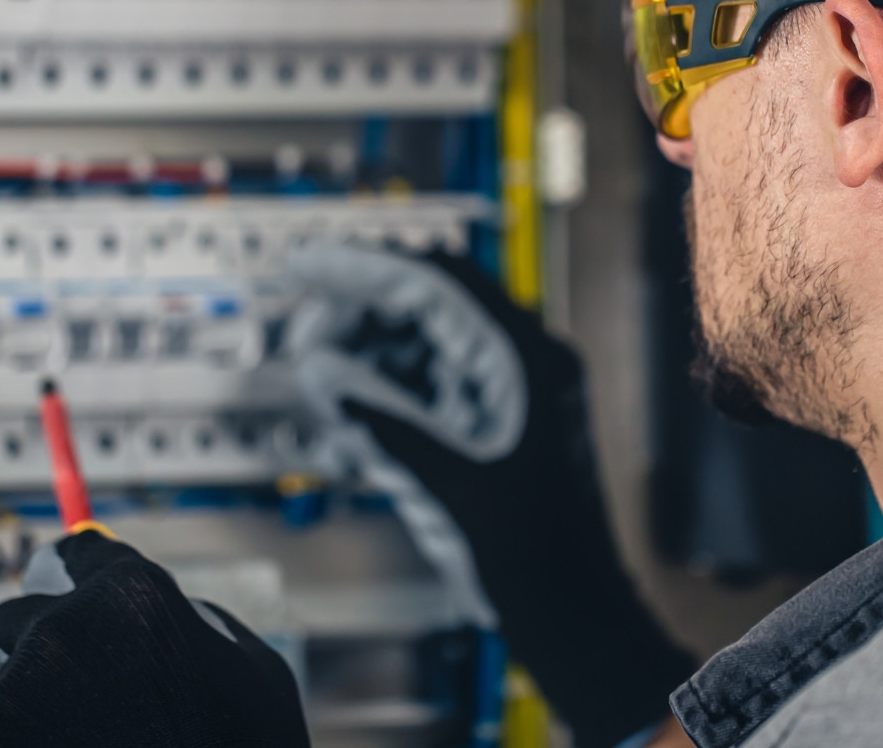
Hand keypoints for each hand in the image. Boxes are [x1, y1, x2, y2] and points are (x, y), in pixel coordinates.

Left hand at [0, 527, 309, 747]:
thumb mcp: (252, 670)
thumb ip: (195, 623)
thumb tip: (161, 609)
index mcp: (133, 594)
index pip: (78, 553)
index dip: (79, 576)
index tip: (71, 589)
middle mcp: (64, 629)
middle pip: (17, 615)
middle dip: (38, 644)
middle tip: (76, 686)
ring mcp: (19, 694)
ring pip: (2, 687)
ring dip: (31, 710)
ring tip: (92, 743)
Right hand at [287, 247, 695, 747]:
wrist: (580, 616)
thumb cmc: (538, 557)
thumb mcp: (450, 484)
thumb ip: (383, 422)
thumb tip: (320, 371)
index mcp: (528, 359)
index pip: (438, 280)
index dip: (365, 267)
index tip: (308, 266)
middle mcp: (528, 360)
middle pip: (432, 302)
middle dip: (361, 309)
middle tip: (302, 330)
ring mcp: (516, 388)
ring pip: (429, 339)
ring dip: (371, 347)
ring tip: (319, 369)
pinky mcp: (501, 419)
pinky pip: (437, 379)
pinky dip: (392, 384)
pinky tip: (352, 403)